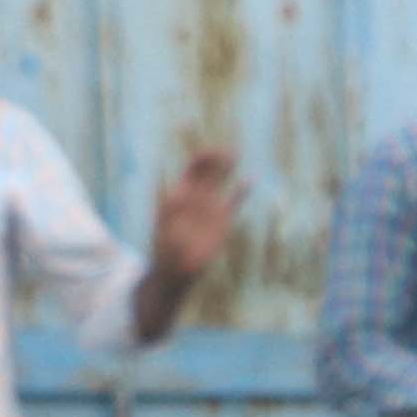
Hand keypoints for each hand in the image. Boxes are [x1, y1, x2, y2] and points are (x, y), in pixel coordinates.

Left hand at [149, 146, 240, 279]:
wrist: (176, 266)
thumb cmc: (167, 246)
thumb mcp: (167, 224)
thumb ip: (175, 209)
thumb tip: (179, 194)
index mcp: (179, 193)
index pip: (192, 169)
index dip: (201, 159)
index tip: (212, 153)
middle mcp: (195, 197)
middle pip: (207, 172)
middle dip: (215, 159)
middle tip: (228, 150)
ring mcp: (209, 207)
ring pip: (219, 182)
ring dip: (226, 169)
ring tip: (234, 154)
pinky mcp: (222, 220)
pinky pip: (233, 202)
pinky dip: (240, 192)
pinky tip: (249, 181)